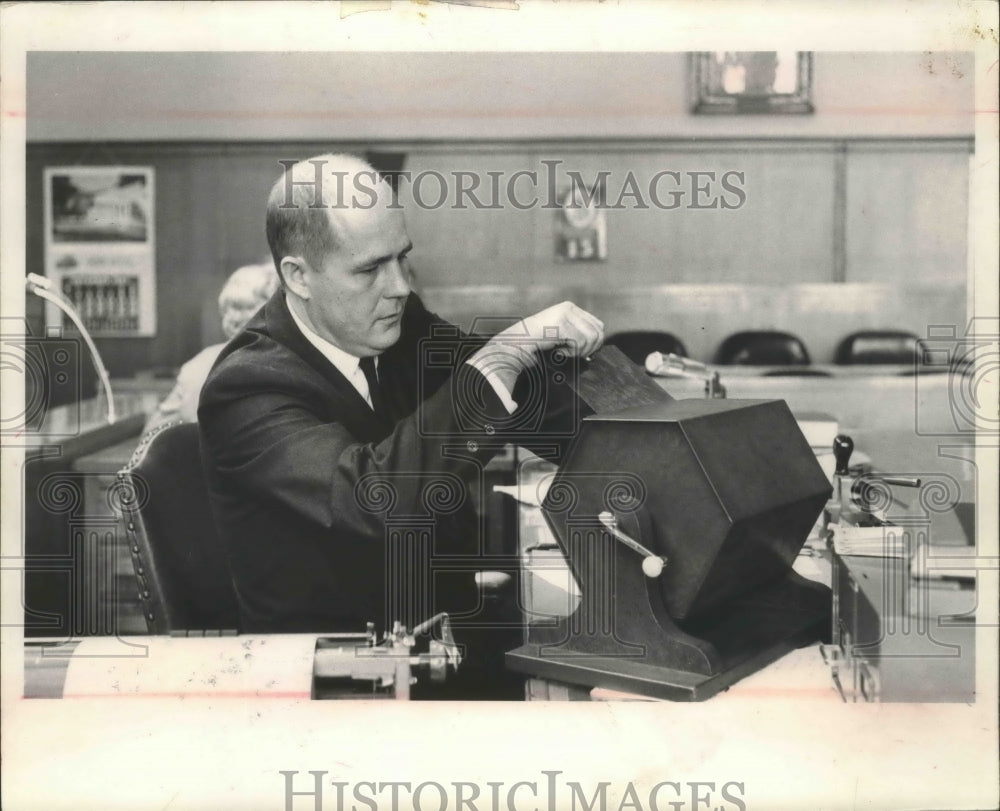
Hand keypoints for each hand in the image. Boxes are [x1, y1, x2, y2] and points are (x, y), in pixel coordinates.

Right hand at [469, 302, 604, 394]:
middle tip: (575, 355)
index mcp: (570, 308)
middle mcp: (569, 308)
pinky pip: (580, 342)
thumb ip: (577, 334)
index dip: (594, 343)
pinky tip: (559, 352)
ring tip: (565, 352)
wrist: (515, 345)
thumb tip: (598, 344)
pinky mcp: (560, 324)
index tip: (581, 353)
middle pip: (598, 331)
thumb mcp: (560, 334)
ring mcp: (564, 314)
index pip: (598, 325)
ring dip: (580, 351)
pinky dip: (572, 352)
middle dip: (590, 348)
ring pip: (591, 337)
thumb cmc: (535, 344)